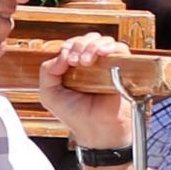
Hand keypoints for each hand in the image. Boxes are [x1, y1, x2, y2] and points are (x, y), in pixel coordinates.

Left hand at [27, 34, 139, 150]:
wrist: (96, 130)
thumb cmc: (75, 115)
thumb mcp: (49, 94)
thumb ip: (47, 71)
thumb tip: (62, 53)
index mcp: (73, 67)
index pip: (71, 44)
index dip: (68, 46)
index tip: (67, 60)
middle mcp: (91, 63)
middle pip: (86, 39)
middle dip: (78, 45)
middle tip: (76, 61)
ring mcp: (107, 65)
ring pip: (102, 41)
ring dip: (92, 45)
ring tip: (87, 61)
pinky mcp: (123, 69)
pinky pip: (120, 49)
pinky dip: (110, 47)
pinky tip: (102, 54)